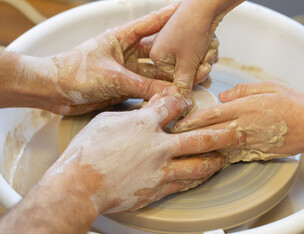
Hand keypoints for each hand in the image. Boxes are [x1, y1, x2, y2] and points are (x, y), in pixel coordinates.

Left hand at [40, 2, 180, 114]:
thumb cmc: (73, 72)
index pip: (151, 25)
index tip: (187, 12)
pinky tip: (170, 96)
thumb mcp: (112, 77)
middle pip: (157, 53)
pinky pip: (145, 90)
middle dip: (176, 57)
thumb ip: (140, 85)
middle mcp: (126, 54)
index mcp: (121, 38)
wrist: (53, 91)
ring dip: (169, 79)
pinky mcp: (123, 88)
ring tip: (189, 81)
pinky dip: (157, 94)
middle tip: (196, 58)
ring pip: (153, 74)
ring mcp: (126, 71)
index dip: (170, 18)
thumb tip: (168, 92)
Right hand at [43, 94, 243, 212]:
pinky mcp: (157, 189)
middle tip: (238, 132)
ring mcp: (161, 169)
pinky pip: (184, 183)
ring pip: (198, 165)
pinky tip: (204, 176)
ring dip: (215, 160)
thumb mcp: (108, 121)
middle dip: (222, 134)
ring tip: (225, 157)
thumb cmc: (88, 151)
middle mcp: (159, 146)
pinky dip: (196, 178)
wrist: (80, 185)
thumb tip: (152, 104)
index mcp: (145, 124)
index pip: (173, 107)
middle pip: (199, 138)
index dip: (184, 102)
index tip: (189, 103)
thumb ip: (135, 112)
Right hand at [150, 0, 244, 94]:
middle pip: (186, 72)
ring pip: (195, 63)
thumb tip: (181, 97)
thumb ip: (184, 83)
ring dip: (206, 58)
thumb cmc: (193, 28)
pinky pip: (199, 53)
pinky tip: (210, 42)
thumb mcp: (188, 63)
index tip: (202, 72)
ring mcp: (175, 42)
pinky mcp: (187, 37)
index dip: (193, 77)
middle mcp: (163, 49)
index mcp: (157, 56)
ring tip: (208, 46)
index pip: (176, 79)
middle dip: (201, 67)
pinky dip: (208, 50)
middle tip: (206, 60)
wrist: (207, 5)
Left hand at [173, 81, 303, 155]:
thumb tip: (222, 96)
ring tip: (184, 148)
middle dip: (190, 135)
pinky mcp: (254, 150)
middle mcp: (243, 126)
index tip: (177, 123)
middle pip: (210, 132)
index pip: (212, 115)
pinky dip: (216, 154)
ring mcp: (247, 141)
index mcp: (244, 107)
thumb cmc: (293, 103)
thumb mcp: (268, 86)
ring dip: (200, 147)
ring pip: (217, 145)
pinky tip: (206, 156)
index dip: (192, 120)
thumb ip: (242, 90)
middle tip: (173, 138)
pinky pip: (231, 153)